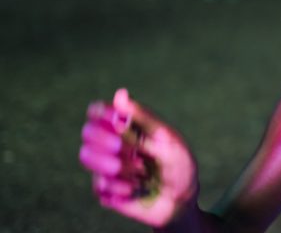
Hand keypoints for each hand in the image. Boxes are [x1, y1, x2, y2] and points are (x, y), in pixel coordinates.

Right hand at [79, 89, 197, 226]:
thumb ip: (142, 118)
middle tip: (120, 147)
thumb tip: (119, 93)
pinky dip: (119, 186)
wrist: (181, 199)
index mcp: (127, 126)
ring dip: (111, 163)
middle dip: (102, 139)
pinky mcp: (105, 189)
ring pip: (86, 156)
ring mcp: (106, 166)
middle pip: (87, 132)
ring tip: (136, 170)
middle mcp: (112, 143)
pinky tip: (135, 189)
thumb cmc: (178, 163)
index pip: (99, 111)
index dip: (101, 113)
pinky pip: (98, 184)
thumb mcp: (167, 138)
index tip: (115, 121)